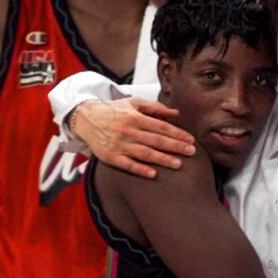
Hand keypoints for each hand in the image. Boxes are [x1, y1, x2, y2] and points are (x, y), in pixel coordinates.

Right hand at [72, 98, 195, 177]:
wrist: (85, 118)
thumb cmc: (114, 110)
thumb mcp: (133, 103)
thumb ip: (155, 107)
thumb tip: (176, 113)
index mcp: (135, 117)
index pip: (161, 126)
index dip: (177, 133)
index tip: (191, 140)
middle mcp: (128, 131)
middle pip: (156, 140)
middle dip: (175, 146)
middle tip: (192, 152)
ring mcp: (119, 145)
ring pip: (144, 153)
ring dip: (162, 159)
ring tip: (178, 164)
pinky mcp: (110, 157)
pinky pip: (127, 165)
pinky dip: (140, 170)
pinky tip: (153, 174)